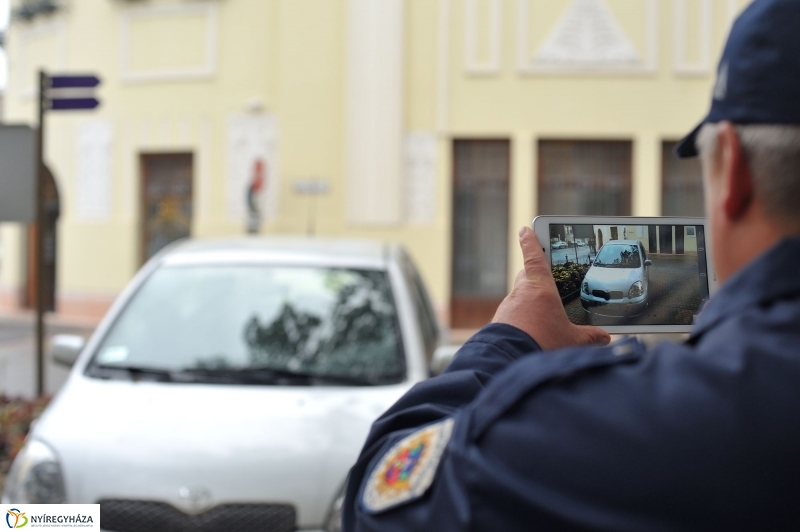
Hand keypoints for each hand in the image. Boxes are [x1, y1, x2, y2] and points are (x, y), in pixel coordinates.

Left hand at [492, 227, 610, 349]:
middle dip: (535, 278)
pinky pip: (513, 316)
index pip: (534, 257)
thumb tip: (605, 338)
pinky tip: (531, 334)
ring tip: (543, 320)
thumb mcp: (572, 341)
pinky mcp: (499, 324)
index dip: (531, 242)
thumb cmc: (542, 346)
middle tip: (547, 284)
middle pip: (527, 278)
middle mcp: (520, 295)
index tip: (525, 230)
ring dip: (529, 304)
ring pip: (519, 299)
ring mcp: (507, 309)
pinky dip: (522, 320)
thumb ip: (589, 338)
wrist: (509, 363)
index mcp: (539, 289)